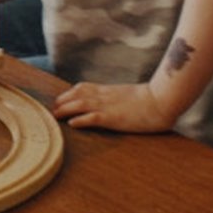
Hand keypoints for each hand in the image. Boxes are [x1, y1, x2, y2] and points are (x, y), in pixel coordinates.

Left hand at [53, 81, 173, 133]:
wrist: (159, 99)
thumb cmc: (148, 99)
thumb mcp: (126, 95)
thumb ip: (115, 96)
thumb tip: (111, 101)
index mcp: (106, 90)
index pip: (81, 88)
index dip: (68, 94)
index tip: (60, 100)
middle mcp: (103, 96)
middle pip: (75, 95)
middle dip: (62, 101)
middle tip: (52, 109)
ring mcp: (107, 106)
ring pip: (79, 104)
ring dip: (65, 109)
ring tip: (55, 115)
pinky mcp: (112, 117)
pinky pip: (92, 117)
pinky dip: (80, 120)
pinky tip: (72, 124)